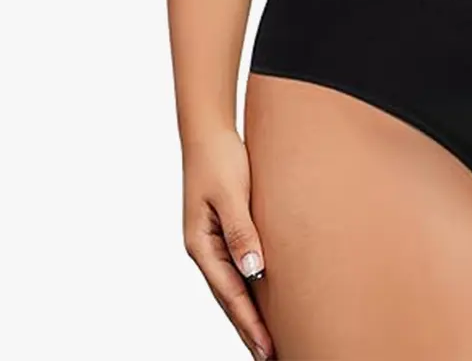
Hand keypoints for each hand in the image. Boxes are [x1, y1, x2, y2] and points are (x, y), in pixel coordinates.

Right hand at [182, 128, 275, 360]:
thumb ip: (242, 232)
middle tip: (271, 356)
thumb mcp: (231, 194)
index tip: (268, 349)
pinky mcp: (224, 230)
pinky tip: (262, 298)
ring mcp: (212, 242)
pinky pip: (238, 268)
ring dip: (249, 313)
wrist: (209, 132)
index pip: (230, 295)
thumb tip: (254, 272)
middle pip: (229, 299)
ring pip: (233, 286)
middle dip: (249, 329)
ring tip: (268, 340)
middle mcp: (205, 249)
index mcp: (201, 245)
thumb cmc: (219, 159)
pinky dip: (250, 288)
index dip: (250, 324)